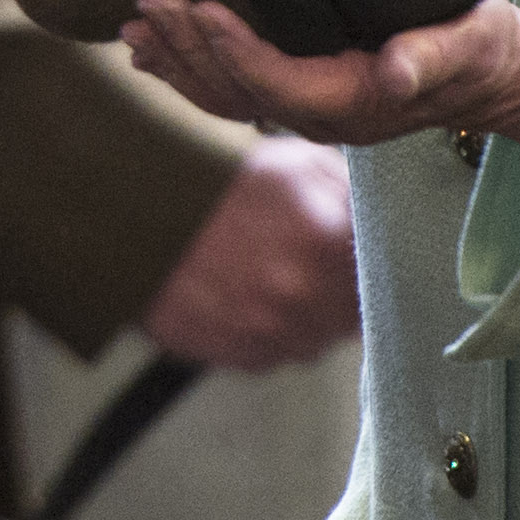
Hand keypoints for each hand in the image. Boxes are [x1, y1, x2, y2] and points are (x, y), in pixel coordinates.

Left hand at [121, 0, 519, 173]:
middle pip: (238, 92)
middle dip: (188, 51)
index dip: (235, 51)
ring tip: (132, 29)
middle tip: (145, 6)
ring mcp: (307, 108)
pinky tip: (154, 50)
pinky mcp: (302, 91)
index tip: (198, 8)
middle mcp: (321, 114)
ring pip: (226, 97)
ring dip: (177, 63)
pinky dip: (190, 69)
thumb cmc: (485, 47)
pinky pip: (233, 90)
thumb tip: (394, 73)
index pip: (277, 83)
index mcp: (354, 102)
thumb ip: (429, 56)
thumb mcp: (471, 41)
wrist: (496, 76)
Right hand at [141, 135, 358, 370]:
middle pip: (356, 313)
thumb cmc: (213, 183)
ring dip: (307, 315)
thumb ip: (349, 191)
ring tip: (271, 275)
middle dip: (341, 290)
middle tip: (311, 261)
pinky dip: (271, 331)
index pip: (387, 271)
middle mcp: (305, 299)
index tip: (356, 251)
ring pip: (318, 339)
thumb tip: (380, 215)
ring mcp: (273, 335)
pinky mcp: (243, 358)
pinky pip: (278, 353)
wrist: (133, 219)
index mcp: (327, 243)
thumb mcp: (293, 161)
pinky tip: (246, 295)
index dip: (374, 260)